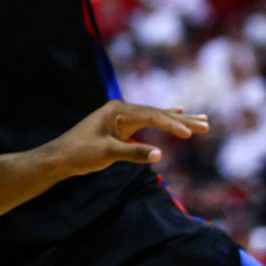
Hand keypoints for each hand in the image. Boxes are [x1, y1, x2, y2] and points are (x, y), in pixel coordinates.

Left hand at [49, 100, 208, 176]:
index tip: (190, 133)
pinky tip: (176, 114)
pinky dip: (163, 120)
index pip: (151, 116)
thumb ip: (132, 153)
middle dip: (182, 120)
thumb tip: (159, 154)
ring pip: (154, 117)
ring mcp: (120, 116)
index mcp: (117, 110)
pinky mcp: (120, 125)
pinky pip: (147, 121)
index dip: (172, 124)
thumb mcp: (106, 154)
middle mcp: (120, 109)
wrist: (59, 157)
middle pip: (157, 113)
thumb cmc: (79, 154)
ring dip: (177, 120)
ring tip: (201, 121)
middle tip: (207, 125)